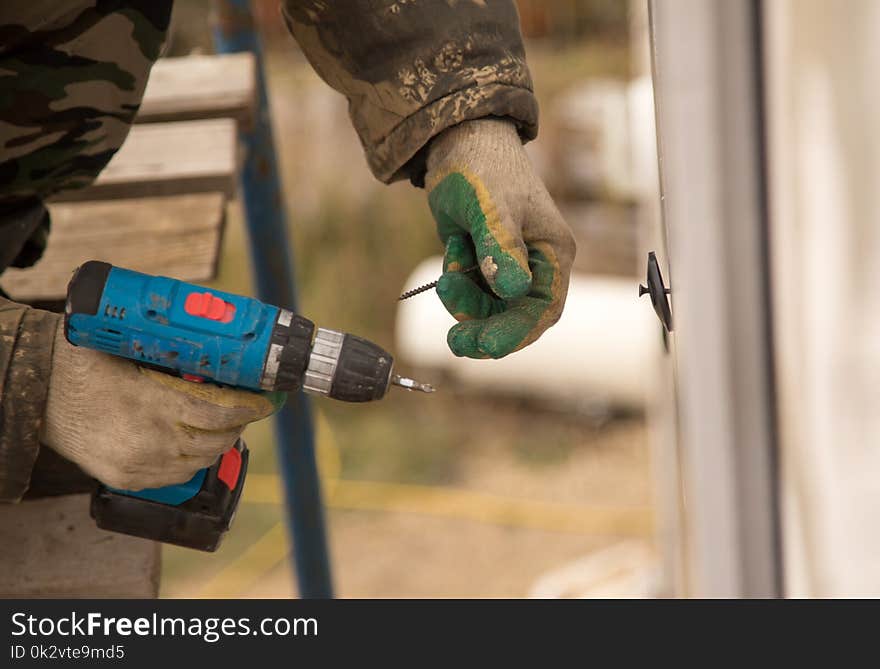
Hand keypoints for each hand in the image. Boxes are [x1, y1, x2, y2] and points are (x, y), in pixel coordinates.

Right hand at [40, 323, 283, 490]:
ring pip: (200, 461)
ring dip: (217, 442)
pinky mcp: (125, 479)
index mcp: (152, 404)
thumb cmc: (83, 362)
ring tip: (220, 423)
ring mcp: (137, 464)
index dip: (250, 408)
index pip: (220, 414)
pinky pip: (176, 475)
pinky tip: (193, 441)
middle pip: (216, 441)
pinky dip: (192, 458)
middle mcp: (148, 440)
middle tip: (245, 407)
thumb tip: (221, 351)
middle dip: (238, 424)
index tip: (266, 400)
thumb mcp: (132, 348)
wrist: (36, 392)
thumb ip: (174, 356)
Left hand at [425, 118, 575, 358]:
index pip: (543, 309)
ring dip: (464, 300)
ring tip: (447, 273)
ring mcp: (506, 264)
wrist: (454, 140)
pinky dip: (455, 278)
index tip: (486, 346)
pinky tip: (453, 245)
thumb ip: (501, 250)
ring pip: (487, 307)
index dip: (517, 333)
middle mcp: (533, 264)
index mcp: (552, 253)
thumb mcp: (493, 208)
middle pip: (514, 316)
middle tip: (455, 342)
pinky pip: (469, 289)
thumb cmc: (484, 166)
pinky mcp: (482, 260)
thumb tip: (513, 292)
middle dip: (485, 328)